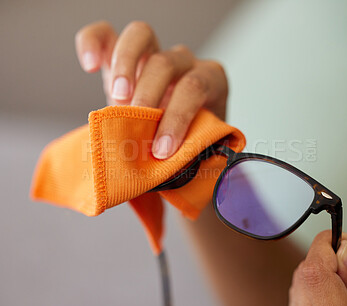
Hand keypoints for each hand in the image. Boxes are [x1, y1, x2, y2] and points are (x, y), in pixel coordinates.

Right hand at [75, 20, 227, 158]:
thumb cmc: (185, 149)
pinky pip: (105, 35)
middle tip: (133, 124)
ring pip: (141, 35)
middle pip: (167, 61)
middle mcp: (184, 62)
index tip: (161, 150)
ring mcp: (153, 54)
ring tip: (116, 99)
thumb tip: (191, 182)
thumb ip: (194, 160)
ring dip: (125, 66)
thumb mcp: (196, 155)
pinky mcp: (123, 57)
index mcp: (210, 82)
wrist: (168, 140)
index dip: (177, 118)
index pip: (195, 87)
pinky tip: (89, 66)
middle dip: (148, 95)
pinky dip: (93, 43)